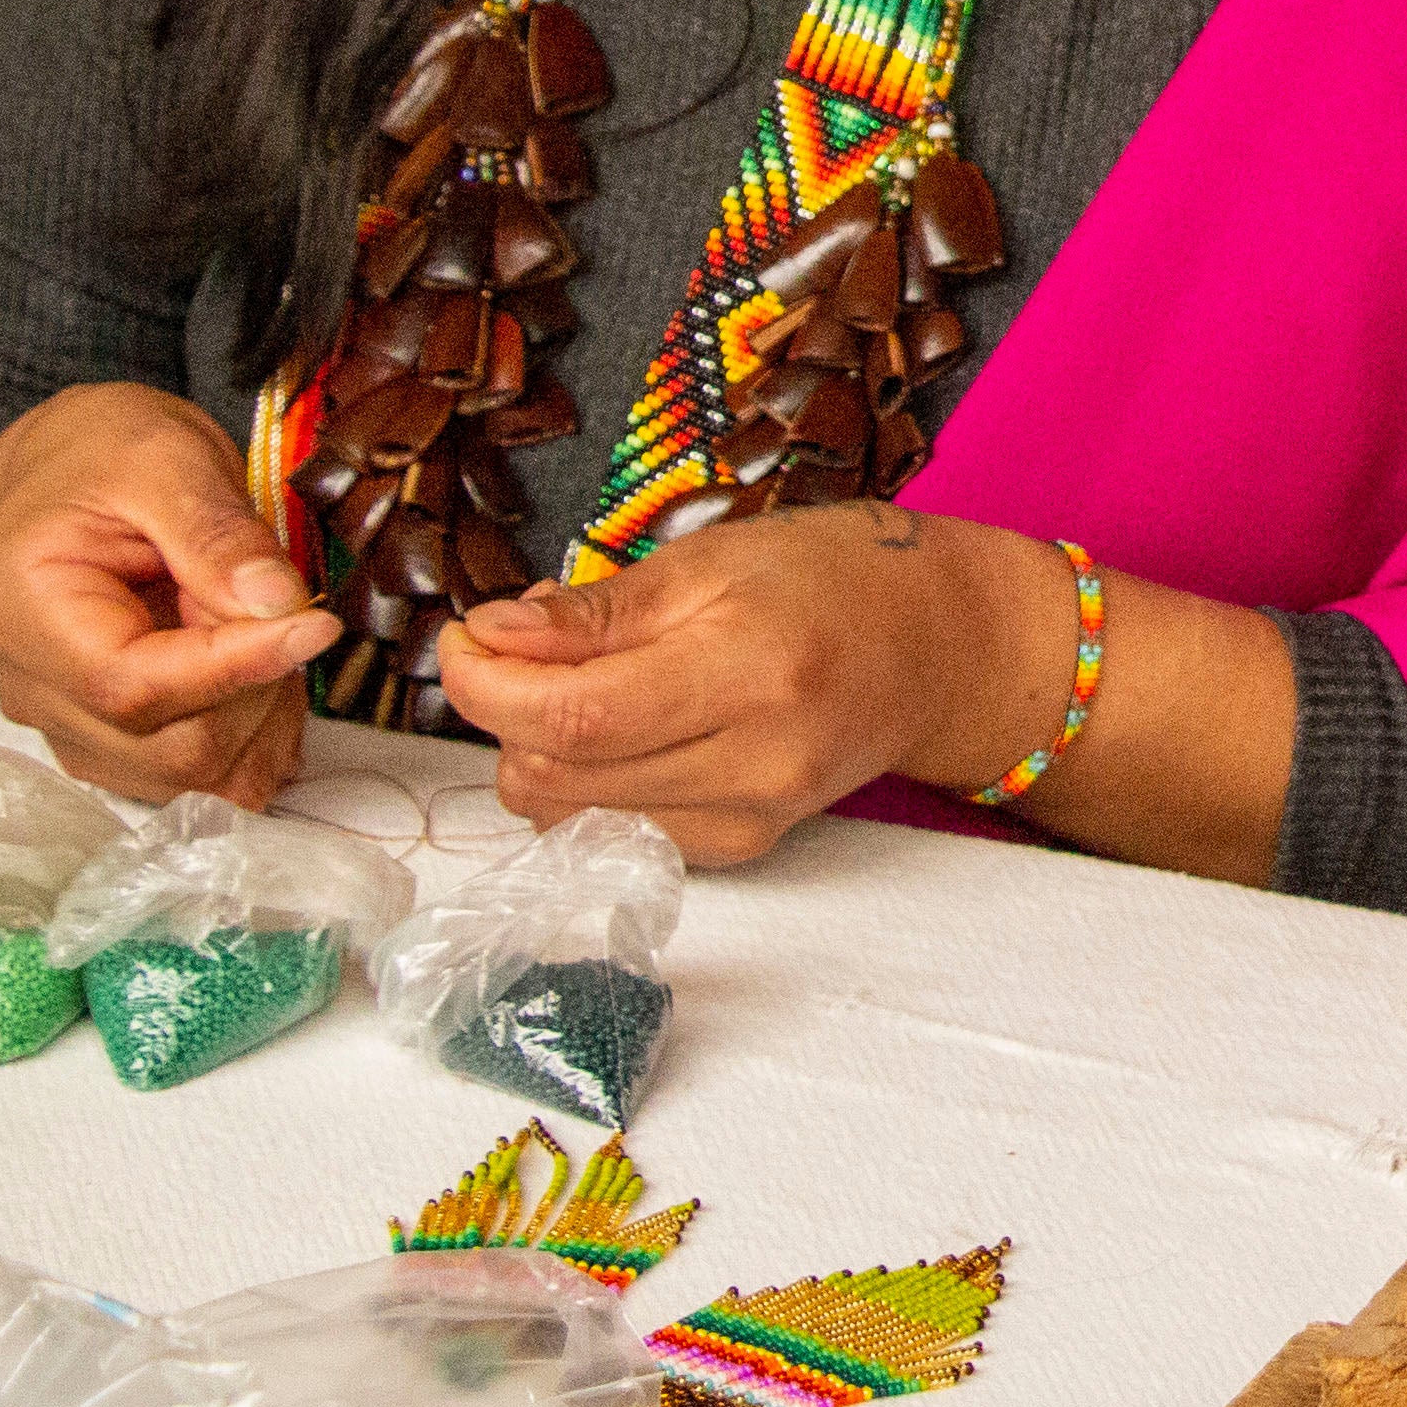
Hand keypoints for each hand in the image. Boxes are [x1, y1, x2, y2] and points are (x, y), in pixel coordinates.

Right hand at [0, 382, 339, 808]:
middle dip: (258, 689)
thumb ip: (217, 532)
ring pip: (195, 778)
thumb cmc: (105, 455)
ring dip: (261, 717)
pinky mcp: (113, 744)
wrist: (67, 471)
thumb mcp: (164, 459)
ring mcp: (72, 728)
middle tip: (286, 610)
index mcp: (26, 615)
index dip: (239, 668)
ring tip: (268, 632)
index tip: (316, 625)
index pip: (134, 687)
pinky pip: (199, 780)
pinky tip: (264, 673)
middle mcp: (36, 691)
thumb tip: (278, 605)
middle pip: (173, 750)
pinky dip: (252, 737)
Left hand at [437, 499, 1076, 862]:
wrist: (940, 650)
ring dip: (538, 750)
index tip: (466, 636)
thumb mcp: (715, 557)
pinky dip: (586, 780)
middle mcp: (753, 765)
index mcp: (751, 672)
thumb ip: (597, 610)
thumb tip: (490, 636)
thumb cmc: (833, 578)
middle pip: (556, 776)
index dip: (487, 683)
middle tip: (521, 645)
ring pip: (567, 815)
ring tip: (583, 681)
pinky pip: (614, 827)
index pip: (574, 716)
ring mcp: (748, 820)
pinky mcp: (739, 849)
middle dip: (502, 711)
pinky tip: (624, 728)